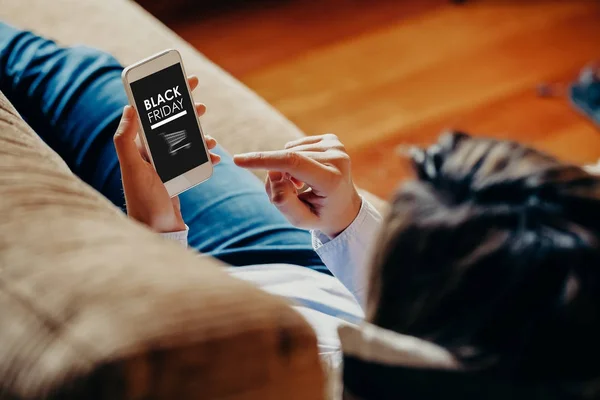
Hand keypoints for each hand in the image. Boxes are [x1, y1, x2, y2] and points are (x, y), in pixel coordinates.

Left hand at [113, 76, 219, 232]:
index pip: (151, 114)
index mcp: (139, 147)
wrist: (156, 230)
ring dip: (199, 135)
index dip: (164, 96)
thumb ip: (126, 138)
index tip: (178, 82)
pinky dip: (206, 157)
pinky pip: (194, 161)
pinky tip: (215, 157)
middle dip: (186, 112)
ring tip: (209, 136)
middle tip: (199, 102)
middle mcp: (150, 154)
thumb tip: (129, 107)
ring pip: (185, 141)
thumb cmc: (143, 201)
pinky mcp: (177, 178)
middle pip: (171, 125)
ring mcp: (165, 166)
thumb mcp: (132, 168)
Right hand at [234, 134, 361, 236]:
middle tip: (290, 193)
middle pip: (288, 160)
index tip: (239, 160)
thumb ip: (282, 200)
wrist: (345, 207)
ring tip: (301, 186)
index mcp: (332, 180)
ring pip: (290, 152)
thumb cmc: (320, 215)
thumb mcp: (300, 220)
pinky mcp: (332, 140)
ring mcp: (337, 146)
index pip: (292, 163)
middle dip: (277, 175)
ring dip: (287, 169)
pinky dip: (294, 160)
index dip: (263, 160)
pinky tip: (307, 173)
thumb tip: (273, 172)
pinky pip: (297, 146)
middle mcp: (338, 158)